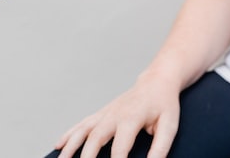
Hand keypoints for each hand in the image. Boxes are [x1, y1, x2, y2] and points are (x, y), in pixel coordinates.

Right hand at [55, 72, 181, 157]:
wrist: (157, 81)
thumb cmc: (164, 105)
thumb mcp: (169, 126)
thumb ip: (160, 148)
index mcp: (131, 118)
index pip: (120, 148)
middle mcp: (114, 114)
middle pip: (95, 139)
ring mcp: (105, 113)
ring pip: (83, 130)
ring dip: (71, 146)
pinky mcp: (102, 113)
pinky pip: (82, 124)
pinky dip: (69, 134)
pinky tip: (59, 145)